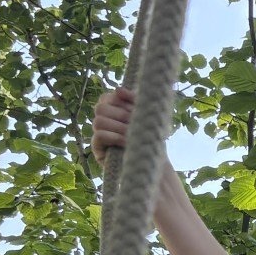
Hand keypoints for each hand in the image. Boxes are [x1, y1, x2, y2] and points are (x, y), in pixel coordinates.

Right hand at [91, 87, 182, 211]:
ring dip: (119, 126)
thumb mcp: (147, 116)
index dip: (120, 100)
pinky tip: (127, 142)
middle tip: (135, 123)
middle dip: (121, 114)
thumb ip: (134, 101)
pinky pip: (99, 136)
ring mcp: (100, 136)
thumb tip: (118, 90)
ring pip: (99, 120)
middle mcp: (105, 122)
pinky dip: (114, 136)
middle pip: (101, 108)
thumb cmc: (153, 139)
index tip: (135, 108)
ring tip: (133, 134)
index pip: (107, 98)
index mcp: (114, 112)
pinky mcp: (99, 151)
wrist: (157, 164)